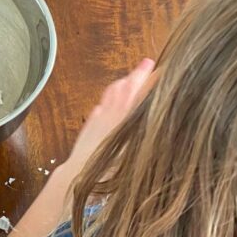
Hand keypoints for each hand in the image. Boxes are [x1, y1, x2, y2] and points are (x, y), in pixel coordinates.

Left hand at [64, 58, 154, 177]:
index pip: (135, 89)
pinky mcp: (90, 124)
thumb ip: (143, 133)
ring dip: (121, 84)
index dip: (143, 75)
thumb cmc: (107, 167)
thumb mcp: (132, 151)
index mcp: (122, 117)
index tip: (150, 63)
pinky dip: (109, 99)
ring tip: (129, 79)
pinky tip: (110, 104)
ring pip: (111, 93)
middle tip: (145, 63)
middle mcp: (110, 113)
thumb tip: (157, 122)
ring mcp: (98, 116)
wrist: (79, 172)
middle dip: (135, 74)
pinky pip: (101, 105)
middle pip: (123, 87)